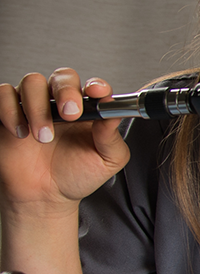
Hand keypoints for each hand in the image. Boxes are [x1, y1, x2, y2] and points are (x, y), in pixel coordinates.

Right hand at [0, 68, 128, 215]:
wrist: (45, 196)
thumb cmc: (75, 176)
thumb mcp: (106, 161)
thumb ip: (112, 137)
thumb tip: (114, 114)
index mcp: (89, 111)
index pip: (94, 87)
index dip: (96, 86)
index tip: (97, 93)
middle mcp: (61, 104)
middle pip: (63, 77)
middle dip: (66, 91)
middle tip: (69, 114)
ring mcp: (35, 106)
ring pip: (32, 82)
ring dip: (38, 107)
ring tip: (43, 137)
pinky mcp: (10, 113)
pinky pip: (4, 94)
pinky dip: (10, 109)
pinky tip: (20, 132)